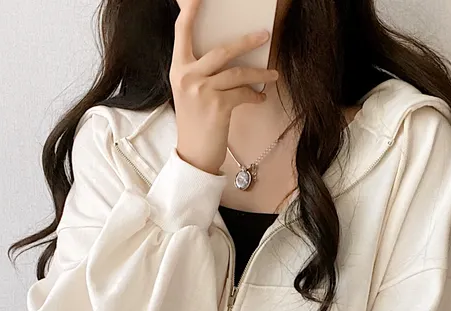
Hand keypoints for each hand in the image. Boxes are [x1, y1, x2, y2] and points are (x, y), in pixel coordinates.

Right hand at [171, 0, 278, 173]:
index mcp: (178, 69)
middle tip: (264, 35)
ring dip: (259, 73)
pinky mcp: (217, 106)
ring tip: (272, 74)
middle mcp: (187, 76)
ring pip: (238, 72)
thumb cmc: (195, 123)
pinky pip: (243, 93)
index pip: (182, 31)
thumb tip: (231, 55)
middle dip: (246, 41)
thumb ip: (202, 72)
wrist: (193, 156)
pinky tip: (260, 98)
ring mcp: (201, 91)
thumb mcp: (190, 93)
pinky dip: (255, 95)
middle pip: (221, 49)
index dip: (190, 11)